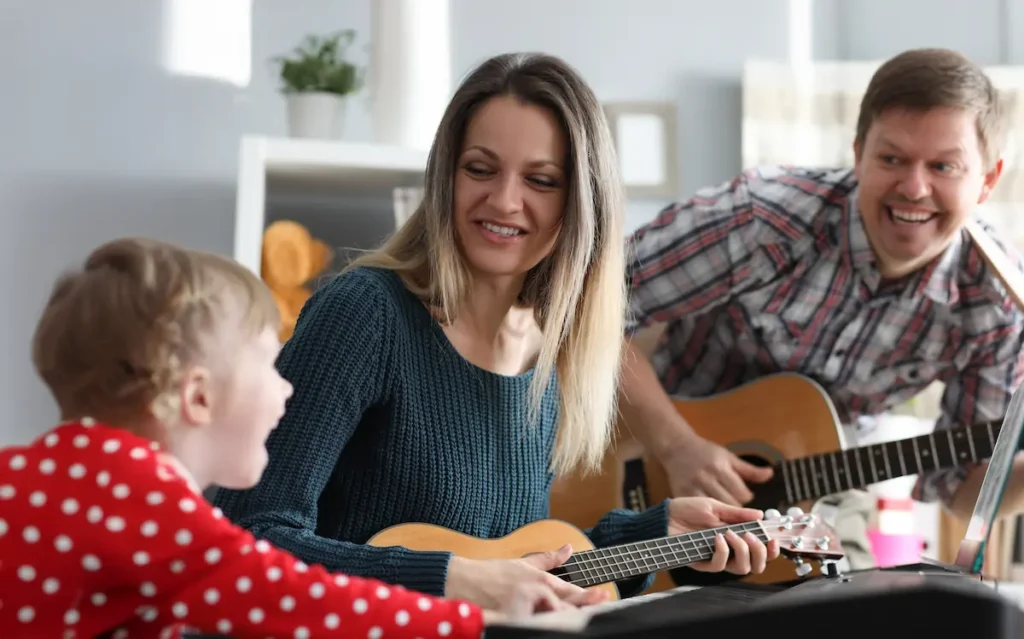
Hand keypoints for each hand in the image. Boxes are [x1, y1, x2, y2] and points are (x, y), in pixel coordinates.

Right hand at [446, 544, 608, 612]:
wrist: (461, 581)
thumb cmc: (490, 574)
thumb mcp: (522, 563)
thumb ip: (547, 559)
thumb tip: (569, 548)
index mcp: (539, 579)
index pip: (569, 590)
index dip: (587, 596)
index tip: (603, 596)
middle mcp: (534, 592)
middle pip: (566, 605)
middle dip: (584, 606)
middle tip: (600, 601)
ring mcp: (524, 607)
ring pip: (553, 617)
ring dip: (564, 617)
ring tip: (578, 619)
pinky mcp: (512, 618)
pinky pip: (534, 624)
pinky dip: (544, 624)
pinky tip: (553, 626)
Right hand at [661, 433, 772, 505]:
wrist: (677, 448)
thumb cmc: (706, 453)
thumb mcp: (729, 457)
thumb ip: (750, 470)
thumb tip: (770, 474)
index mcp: (721, 467)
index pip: (742, 494)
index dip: (746, 497)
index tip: (743, 495)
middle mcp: (707, 478)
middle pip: (730, 504)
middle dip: (735, 506)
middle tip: (733, 501)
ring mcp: (694, 487)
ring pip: (715, 511)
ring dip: (722, 512)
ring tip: (722, 506)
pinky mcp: (683, 494)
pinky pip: (700, 510)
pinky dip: (706, 513)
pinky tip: (709, 509)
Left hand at [667, 497, 780, 574]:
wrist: (664, 516)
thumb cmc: (687, 509)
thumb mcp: (715, 506)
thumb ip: (738, 513)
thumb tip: (761, 515)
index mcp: (735, 538)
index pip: (760, 551)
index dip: (772, 550)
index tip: (774, 539)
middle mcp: (729, 551)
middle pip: (756, 566)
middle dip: (760, 552)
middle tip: (752, 537)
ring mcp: (716, 558)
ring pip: (742, 569)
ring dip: (742, 550)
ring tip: (731, 533)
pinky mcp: (702, 563)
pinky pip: (719, 566)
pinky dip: (722, 551)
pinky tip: (717, 537)